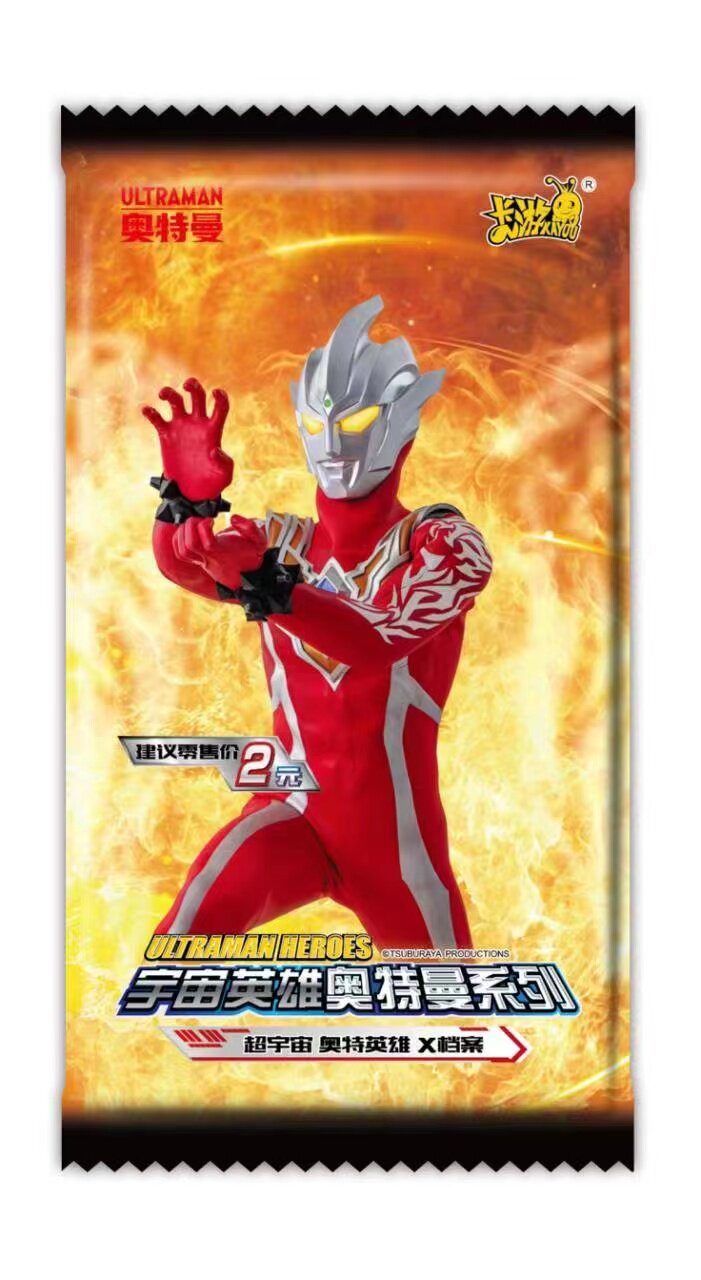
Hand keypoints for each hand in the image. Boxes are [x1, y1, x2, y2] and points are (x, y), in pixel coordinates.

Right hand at [143, 377, 232, 501]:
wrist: (192, 492)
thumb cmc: (212, 483)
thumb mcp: (223, 475)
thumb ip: (223, 463)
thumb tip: (214, 450)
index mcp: (213, 430)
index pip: (220, 407)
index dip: (220, 396)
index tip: (216, 392)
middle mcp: (197, 424)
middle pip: (196, 395)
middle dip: (192, 386)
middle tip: (187, 386)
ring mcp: (181, 427)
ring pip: (176, 401)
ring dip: (169, 393)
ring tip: (163, 395)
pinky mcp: (166, 435)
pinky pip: (157, 419)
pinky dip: (151, 412)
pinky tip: (146, 410)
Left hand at [171, 516, 266, 590]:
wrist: (248, 573)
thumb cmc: (252, 555)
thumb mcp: (259, 542)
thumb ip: (250, 528)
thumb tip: (233, 518)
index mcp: (223, 554)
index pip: (207, 544)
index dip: (205, 527)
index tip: (211, 519)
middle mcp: (209, 559)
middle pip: (189, 547)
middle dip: (190, 527)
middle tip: (200, 520)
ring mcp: (201, 561)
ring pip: (181, 551)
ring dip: (183, 532)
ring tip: (194, 524)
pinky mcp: (197, 560)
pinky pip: (179, 553)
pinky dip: (179, 538)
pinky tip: (189, 530)